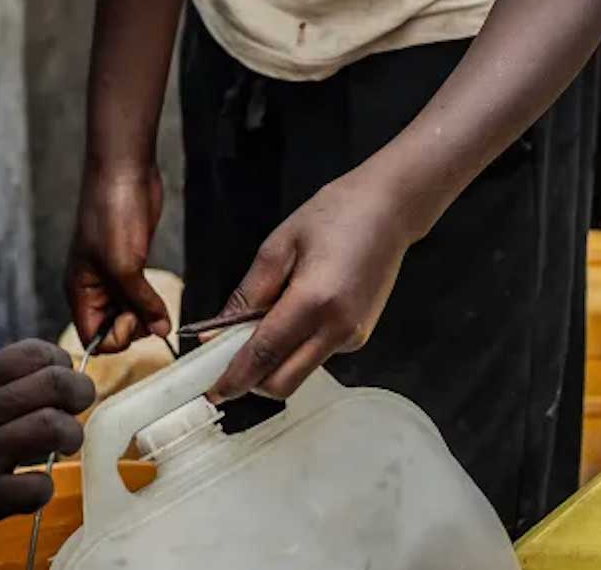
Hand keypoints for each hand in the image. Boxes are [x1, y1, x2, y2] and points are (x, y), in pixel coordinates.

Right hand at [0, 341, 93, 547]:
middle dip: (79, 393)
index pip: (35, 353)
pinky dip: (42, 486)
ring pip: (55, 431)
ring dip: (68, 435)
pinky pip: (35, 489)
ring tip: (60, 443)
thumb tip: (5, 378)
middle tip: (76, 404)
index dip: (58, 361)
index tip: (59, 372)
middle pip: (57, 387)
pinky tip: (29, 485)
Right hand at [65, 158, 171, 353]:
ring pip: (128, 313)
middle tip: (149, 307)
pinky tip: (159, 293)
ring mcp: (112, 275)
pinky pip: (139, 295)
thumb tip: (162, 330)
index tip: (133, 318)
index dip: (115, 337)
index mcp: (79, 291)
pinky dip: (151, 300)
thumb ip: (141, 302)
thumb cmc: (111, 213)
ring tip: (155, 299)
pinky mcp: (131, 262)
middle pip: (112, 329)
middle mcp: (93, 287)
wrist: (124, 171)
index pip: (92, 338)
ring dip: (145, 314)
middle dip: (133, 326)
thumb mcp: (125, 266)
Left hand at [207, 168, 414, 402]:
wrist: (389, 209)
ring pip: (299, 372)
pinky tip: (298, 310)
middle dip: (251, 380)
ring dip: (274, 362)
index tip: (210, 390)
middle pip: (283, 383)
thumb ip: (247, 295)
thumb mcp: (278, 246)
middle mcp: (338, 329)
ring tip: (266, 319)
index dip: (233, 378)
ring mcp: (353, 337)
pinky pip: (316, 355)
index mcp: (314, 301)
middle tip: (228, 357)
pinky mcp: (359, 337)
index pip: (264, 356)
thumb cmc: (334, 215)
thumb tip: (215, 336)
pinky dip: (296, 347)